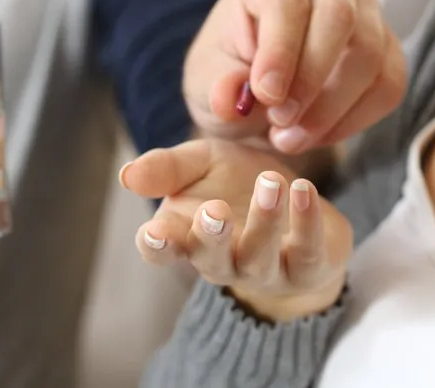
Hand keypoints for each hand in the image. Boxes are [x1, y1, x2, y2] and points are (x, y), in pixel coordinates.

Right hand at [121, 139, 351, 321]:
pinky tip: (304, 189)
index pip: (162, 249)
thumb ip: (166, 168)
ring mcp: (266, 270)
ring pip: (260, 257)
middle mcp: (223, 261)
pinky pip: (306, 251)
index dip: (157, 245)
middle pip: (211, 259)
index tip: (156, 232)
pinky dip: (305, 221)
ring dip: (264, 221)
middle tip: (214, 210)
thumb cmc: (238, 183)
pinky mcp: (308, 268)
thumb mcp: (201, 163)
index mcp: (187, 237)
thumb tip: (126, 175)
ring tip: (270, 182)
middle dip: (212, 238)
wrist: (297, 201)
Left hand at [183, 0, 406, 153]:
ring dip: (333, 106)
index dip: (281, 50)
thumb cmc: (231, 73)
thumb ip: (218, 87)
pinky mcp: (388, 47)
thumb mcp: (207, 82)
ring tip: (291, 137)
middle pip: (340, 17)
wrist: (261, 90)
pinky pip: (389, 83)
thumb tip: (231, 98)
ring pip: (370, 52)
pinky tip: (319, 134)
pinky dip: (356, 119)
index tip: (266, 95)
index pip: (287, 0)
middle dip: (311, 79)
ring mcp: (365, 9)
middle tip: (279, 123)